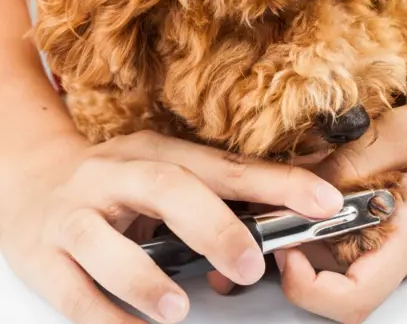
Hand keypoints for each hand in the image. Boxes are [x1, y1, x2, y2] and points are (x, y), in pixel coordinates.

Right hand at [0, 130, 343, 323]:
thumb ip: (216, 194)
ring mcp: (75, 212)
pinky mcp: (43, 254)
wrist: (30, 182)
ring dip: (145, 279)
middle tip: (252, 265)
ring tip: (179, 308)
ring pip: (104, 241)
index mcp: (156, 152)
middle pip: (166, 189)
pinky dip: (105, 315)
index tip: (322, 202)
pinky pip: (72, 290)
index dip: (276, 182)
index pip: (224, 166)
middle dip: (214, 227)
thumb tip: (287, 215)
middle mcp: (114, 174)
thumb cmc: (115, 184)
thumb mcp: (163, 174)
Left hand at [272, 104, 406, 322]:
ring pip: (321, 259)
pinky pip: (329, 237)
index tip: (289, 249)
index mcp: (406, 237)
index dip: (311, 289)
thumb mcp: (406, 132)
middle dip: (288, 248)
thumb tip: (302, 185)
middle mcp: (388, 253)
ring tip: (282, 183)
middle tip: (270, 203)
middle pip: (327, 284)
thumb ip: (355, 159)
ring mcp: (378, 247)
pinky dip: (307, 214)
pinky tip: (304, 181)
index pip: (355, 296)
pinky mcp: (370, 234)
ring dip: (293, 226)